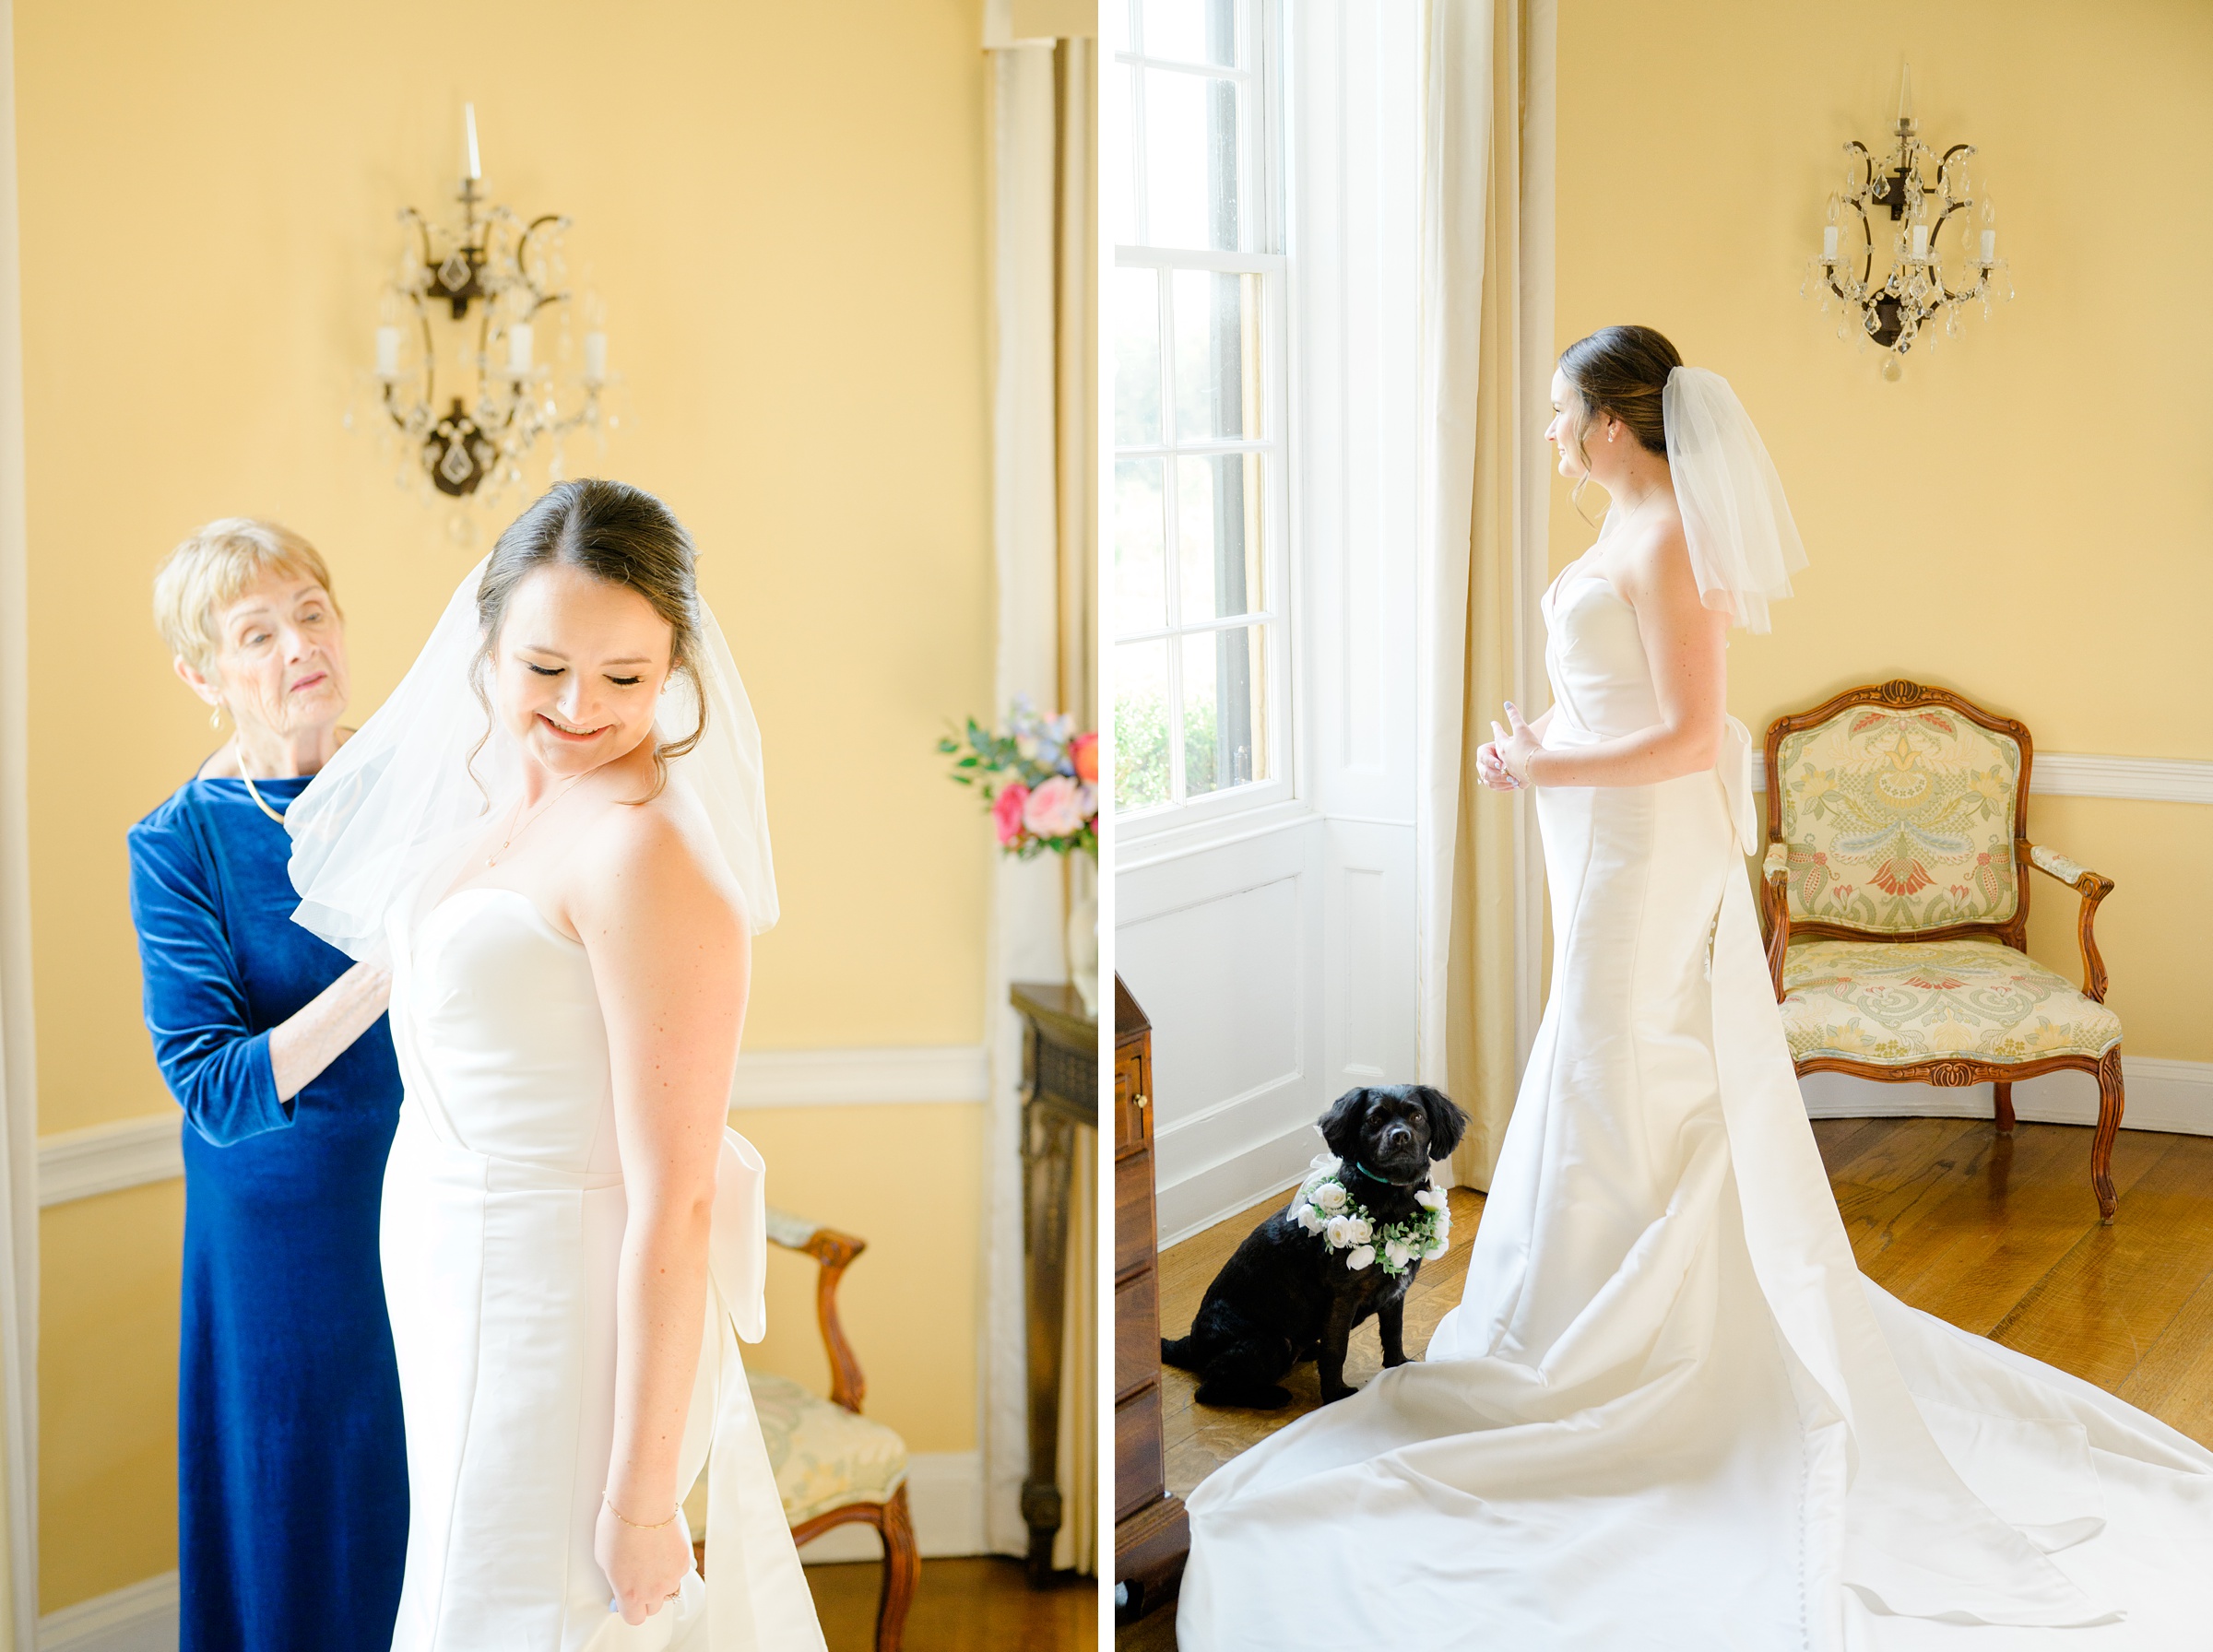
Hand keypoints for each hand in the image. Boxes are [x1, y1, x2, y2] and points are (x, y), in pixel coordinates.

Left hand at [595, 1495, 692, 1625]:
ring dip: (662, 1582)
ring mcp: (672, 1577)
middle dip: (647, 1597)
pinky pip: (679, 1572)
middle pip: (653, 1607)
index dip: (630, 1608)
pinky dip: (672, 1565)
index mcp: (630, 1595)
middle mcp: (653, 1591)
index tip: (628, 1599)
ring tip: (652, 1561)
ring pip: (669, 1590)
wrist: (642, 1504)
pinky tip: (662, 1550)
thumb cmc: (619, 1527)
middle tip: (639, 1577)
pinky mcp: (684, 1561)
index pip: (634, 1618)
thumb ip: (616, 1582)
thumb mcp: (605, 1562)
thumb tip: (620, 1585)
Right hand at [1475, 740, 1521, 791]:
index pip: (1484, 757)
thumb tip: (1505, 763)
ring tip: (1514, 782)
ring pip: (1489, 782)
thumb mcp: (1509, 743)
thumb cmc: (1512, 745)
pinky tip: (1515, 785)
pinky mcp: (1490, 782)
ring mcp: (1484, 775)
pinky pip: (1495, 788)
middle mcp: (1481, 764)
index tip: (1500, 765)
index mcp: (1482, 752)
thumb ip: (1505, 748)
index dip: (1491, 762)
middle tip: (1510, 777)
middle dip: (1498, 776)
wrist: (1515, 752)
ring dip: (1502, 784)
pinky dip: (1505, 787)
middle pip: (1485, 773)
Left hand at [1488, 702, 1542, 788]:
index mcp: (1504, 747)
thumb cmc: (1529, 747)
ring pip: (1506, 767)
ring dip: (1506, 763)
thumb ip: (1514, 716)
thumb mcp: (1522, 729)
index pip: (1498, 735)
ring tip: (1505, 762)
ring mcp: (1513, 771)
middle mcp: (1506, 760)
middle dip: (1499, 746)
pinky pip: (1517, 780)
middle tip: (1499, 741)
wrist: (1539, 768)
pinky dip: (1516, 779)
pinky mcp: (1522, 780)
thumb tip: (1506, 703)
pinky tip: (1517, 781)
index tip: (1493, 723)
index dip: (1497, 728)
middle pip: (1501, 752)